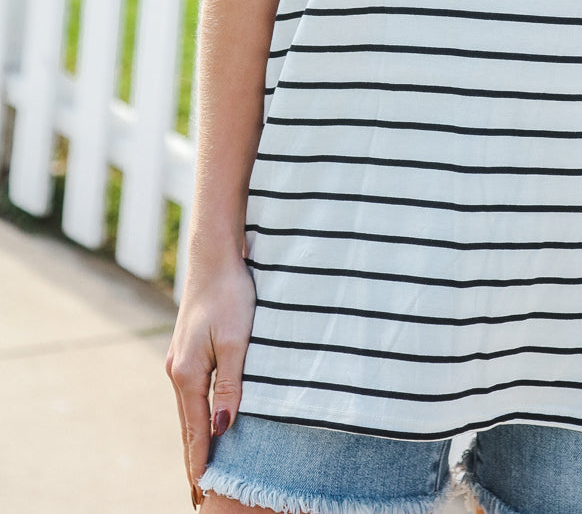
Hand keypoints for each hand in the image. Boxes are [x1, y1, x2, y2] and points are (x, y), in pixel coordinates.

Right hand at [165, 255, 256, 505]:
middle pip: (186, 425)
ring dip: (193, 438)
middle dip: (192, 458)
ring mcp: (178, 360)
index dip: (201, 459)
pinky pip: (190, 394)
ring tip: (199, 468)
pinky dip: (194, 416)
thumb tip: (222, 428)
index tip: (202, 490)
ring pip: (187, 410)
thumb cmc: (231, 294)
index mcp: (187, 373)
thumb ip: (231, 384)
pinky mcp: (186, 350)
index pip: (195, 428)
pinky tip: (201, 423)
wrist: (214, 256)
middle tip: (197, 494)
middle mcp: (177, 370)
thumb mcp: (239, 340)